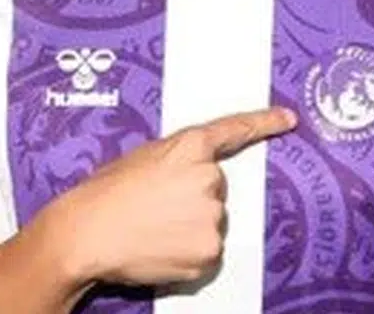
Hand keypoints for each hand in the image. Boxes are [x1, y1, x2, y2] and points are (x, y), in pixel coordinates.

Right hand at [41, 107, 297, 286]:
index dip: (264, 123)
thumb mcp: (141, 160)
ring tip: (152, 229)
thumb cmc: (104, 195)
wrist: (86, 233)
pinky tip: (159, 247)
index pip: (235, 131)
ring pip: (210, 222)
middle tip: (156, 207)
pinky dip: (187, 254)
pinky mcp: (209, 251)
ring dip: (189, 227)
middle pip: (215, 189)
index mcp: (190, 147)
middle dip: (192, 198)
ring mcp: (212, 217)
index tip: (287, 119)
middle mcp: (209, 178)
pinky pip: (206, 252)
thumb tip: (188, 178)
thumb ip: (176, 162)